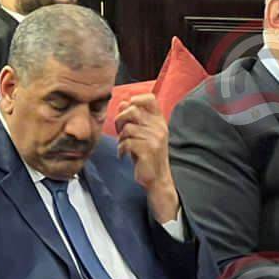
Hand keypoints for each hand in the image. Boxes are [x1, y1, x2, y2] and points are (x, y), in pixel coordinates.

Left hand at [115, 95, 179, 222]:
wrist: (157, 178)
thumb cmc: (147, 154)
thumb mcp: (142, 134)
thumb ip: (133, 118)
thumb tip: (122, 102)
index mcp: (159, 121)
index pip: (150, 99)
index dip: (136, 99)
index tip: (127, 109)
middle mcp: (159, 127)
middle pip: (133, 111)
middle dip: (120, 120)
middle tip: (119, 131)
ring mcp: (155, 139)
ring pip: (128, 128)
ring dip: (120, 138)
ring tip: (123, 145)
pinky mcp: (148, 151)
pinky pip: (127, 143)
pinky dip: (121, 149)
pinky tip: (123, 154)